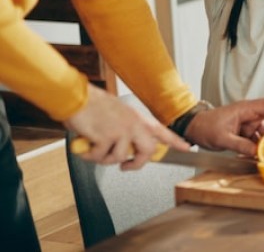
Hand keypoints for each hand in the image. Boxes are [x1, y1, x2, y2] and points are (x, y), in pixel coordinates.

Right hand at [63, 85, 189, 170]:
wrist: (76, 97)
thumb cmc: (93, 105)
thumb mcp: (119, 114)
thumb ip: (128, 129)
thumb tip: (128, 147)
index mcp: (138, 118)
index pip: (162, 131)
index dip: (175, 141)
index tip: (187, 147)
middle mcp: (134, 124)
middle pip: (147, 151)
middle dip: (136, 164)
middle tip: (125, 166)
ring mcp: (122, 130)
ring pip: (119, 158)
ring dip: (104, 158)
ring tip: (95, 150)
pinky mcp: (107, 137)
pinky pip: (100, 157)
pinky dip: (90, 156)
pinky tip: (86, 146)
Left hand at [183, 98, 263, 155]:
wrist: (194, 129)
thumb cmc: (205, 127)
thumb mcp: (222, 138)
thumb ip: (240, 145)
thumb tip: (257, 153)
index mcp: (246, 109)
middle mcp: (250, 114)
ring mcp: (249, 124)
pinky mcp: (246, 132)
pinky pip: (258, 139)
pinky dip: (261, 148)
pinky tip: (259, 157)